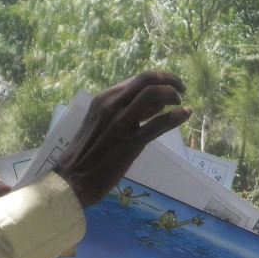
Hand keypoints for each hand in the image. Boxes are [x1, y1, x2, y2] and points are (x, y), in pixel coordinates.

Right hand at [52, 72, 189, 205]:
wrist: (72, 179)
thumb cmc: (86, 154)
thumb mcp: (101, 123)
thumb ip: (124, 112)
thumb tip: (154, 104)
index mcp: (104, 99)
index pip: (138, 79)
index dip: (159, 78)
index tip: (170, 84)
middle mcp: (111, 106)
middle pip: (146, 80)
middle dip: (169, 79)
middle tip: (182, 89)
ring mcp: (120, 124)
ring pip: (152, 95)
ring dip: (172, 95)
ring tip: (180, 102)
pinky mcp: (130, 144)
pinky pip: (157, 125)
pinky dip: (175, 117)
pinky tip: (185, 114)